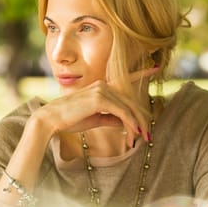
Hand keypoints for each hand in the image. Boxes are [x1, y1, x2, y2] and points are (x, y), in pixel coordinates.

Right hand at [29, 67, 158, 146]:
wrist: (52, 119)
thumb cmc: (71, 119)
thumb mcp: (95, 119)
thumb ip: (111, 118)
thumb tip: (126, 123)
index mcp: (101, 87)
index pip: (124, 79)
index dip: (141, 73)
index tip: (156, 68)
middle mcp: (103, 85)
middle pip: (130, 101)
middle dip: (141, 119)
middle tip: (147, 135)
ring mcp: (101, 90)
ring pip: (128, 107)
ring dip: (137, 125)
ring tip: (142, 138)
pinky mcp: (99, 99)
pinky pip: (121, 112)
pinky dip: (130, 123)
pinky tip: (135, 132)